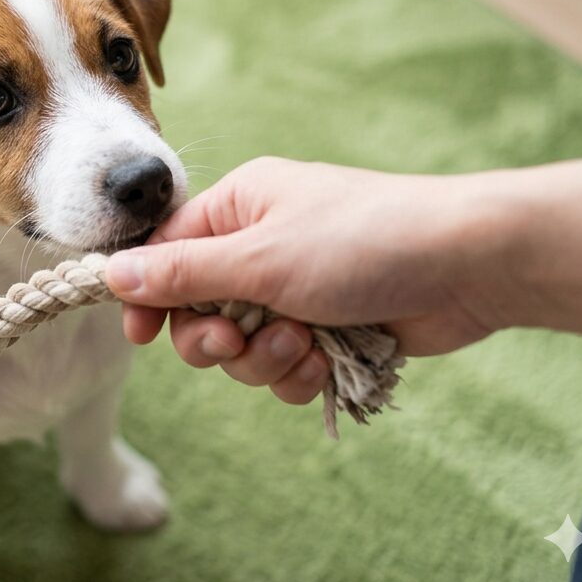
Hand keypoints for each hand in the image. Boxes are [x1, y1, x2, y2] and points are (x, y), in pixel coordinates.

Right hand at [106, 157, 519, 403]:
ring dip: (264, 359)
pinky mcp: (327, 328)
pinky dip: (300, 372)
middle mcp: (259, 246)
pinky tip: (328, 361)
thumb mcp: (260, 257)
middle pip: (197, 311)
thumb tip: (110, 273)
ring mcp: (294, 290)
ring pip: (241, 348)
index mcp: (238, 209)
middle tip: (236, 342)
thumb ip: (183, 273)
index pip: (164, 254)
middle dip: (215, 339)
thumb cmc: (364, 241)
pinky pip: (283, 367)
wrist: (470, 265)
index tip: (142, 336)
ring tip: (304, 345)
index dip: (149, 298)